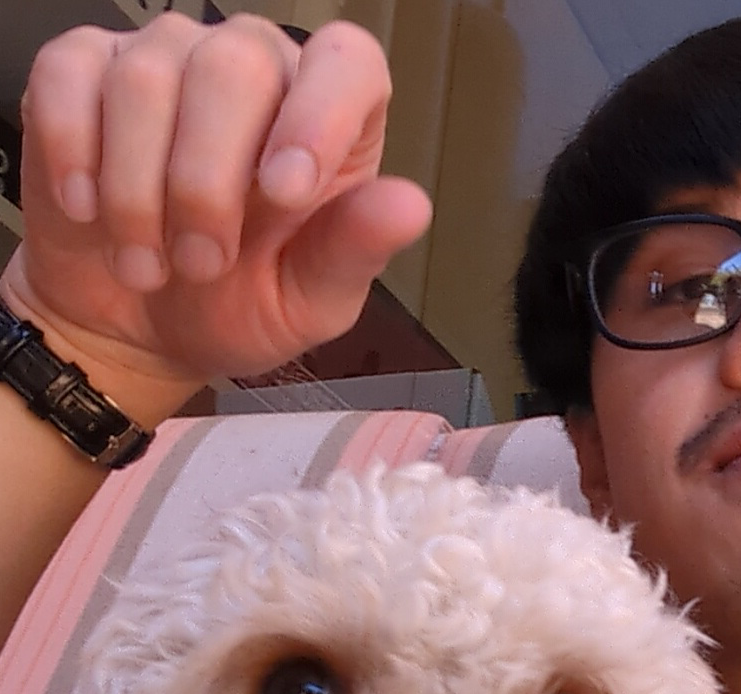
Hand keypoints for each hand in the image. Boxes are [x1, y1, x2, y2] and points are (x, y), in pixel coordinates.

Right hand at [2, 12, 431, 408]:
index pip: (346, 62)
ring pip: (148, 78)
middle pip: (236, 64)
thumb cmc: (235, 306)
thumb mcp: (308, 302)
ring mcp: (166, 59)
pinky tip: (88, 210)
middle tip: (204, 265)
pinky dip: (76, 153)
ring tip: (149, 266)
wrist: (137, 329)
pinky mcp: (84, 69)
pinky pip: (71, 75)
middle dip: (209, 182)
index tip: (284, 192)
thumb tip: (411, 206)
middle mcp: (254, 67)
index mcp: (328, 118)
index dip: (318, 114)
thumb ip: (354, 251)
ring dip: (140, 192)